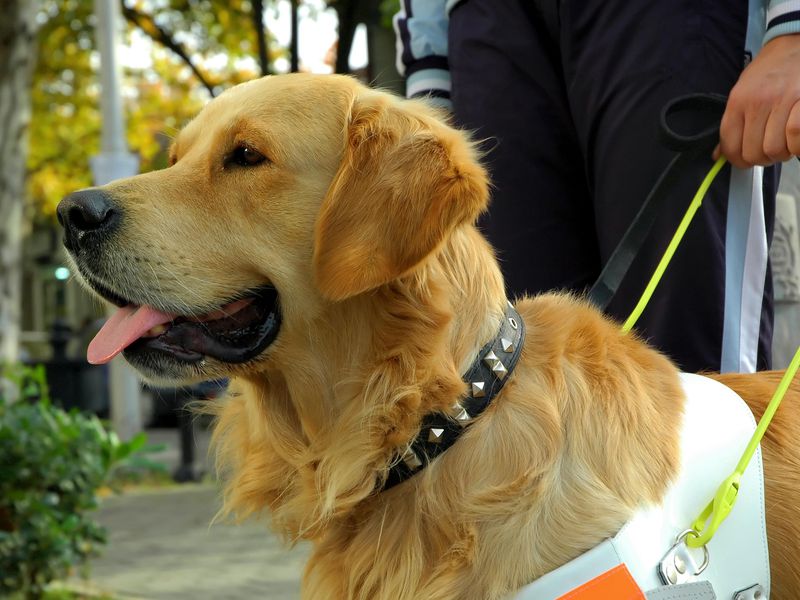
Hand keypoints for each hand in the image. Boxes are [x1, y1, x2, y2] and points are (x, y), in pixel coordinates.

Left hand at [714, 33, 799, 167]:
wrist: (794, 42)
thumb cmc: (769, 71)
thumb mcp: (743, 93)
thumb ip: (732, 124)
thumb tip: (718, 155)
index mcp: (738, 101)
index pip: (730, 145)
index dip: (737, 160)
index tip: (745, 161)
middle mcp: (758, 101)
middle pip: (753, 152)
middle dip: (762, 158)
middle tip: (769, 150)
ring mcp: (783, 101)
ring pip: (774, 149)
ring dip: (781, 153)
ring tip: (784, 143)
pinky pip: (796, 137)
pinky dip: (797, 146)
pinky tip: (796, 140)